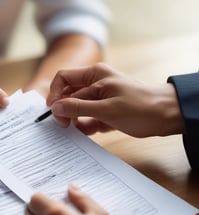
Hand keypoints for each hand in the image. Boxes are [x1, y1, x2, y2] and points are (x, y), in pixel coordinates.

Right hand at [47, 63, 183, 136]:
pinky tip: (89, 132)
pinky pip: (88, 118)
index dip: (55, 93)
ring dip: (75, 120)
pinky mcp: (105, 111)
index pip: (64, 78)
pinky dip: (86, 126)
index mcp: (94, 75)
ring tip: (77, 131)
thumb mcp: (106, 109)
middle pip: (69, 94)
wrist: (167, 116)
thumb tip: (55, 107)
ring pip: (77, 108)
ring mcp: (100, 98)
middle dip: (64, 110)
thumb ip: (78, 107)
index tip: (53, 111)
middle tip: (64, 125)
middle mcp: (95, 84)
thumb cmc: (141, 107)